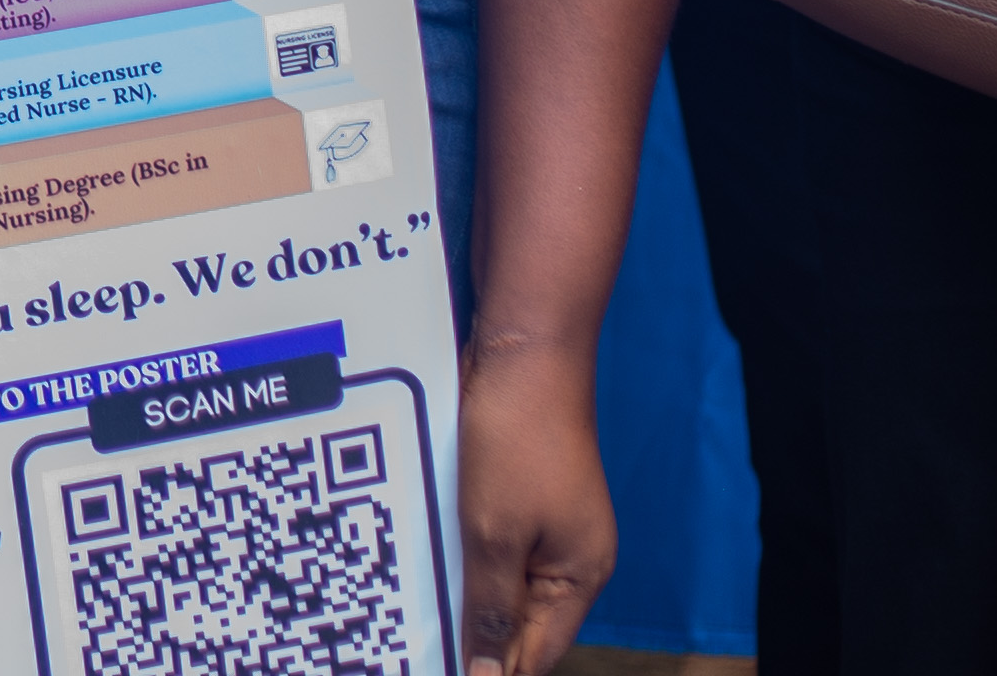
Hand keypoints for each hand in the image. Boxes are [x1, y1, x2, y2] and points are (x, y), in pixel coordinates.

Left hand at [450, 337, 613, 675]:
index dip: (495, 671)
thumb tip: (489, 671)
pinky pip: (489, 541)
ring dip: (464, 593)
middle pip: (519, 620)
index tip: (449, 670)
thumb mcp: (495, 533)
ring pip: (499, 580)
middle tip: (422, 646)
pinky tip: (424, 561)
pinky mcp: (517, 493)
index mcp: (579, 575)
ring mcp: (544, 523)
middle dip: (476, 635)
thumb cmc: (518, 438)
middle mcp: (569, 555)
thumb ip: (491, 605)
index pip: (537, 652)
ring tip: (417, 616)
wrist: (521, 352)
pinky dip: (460, 554)